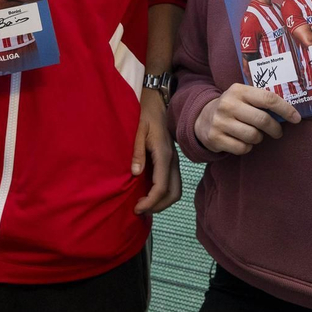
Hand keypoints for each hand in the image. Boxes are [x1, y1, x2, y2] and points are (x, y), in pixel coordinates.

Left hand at [132, 92, 181, 214]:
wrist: (157, 101)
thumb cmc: (144, 114)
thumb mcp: (137, 130)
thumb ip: (136, 152)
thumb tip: (136, 174)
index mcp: (164, 155)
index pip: (161, 187)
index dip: (150, 202)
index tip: (136, 209)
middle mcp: (173, 160)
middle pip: (173, 193)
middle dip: (158, 206)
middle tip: (139, 210)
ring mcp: (174, 161)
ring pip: (175, 190)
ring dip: (162, 202)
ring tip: (143, 205)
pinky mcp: (171, 160)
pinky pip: (172, 183)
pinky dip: (163, 193)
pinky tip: (148, 193)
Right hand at [194, 83, 299, 154]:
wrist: (201, 118)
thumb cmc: (233, 107)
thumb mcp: (243, 97)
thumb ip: (261, 100)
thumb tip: (290, 112)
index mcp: (239, 90)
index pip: (268, 98)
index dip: (285, 109)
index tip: (296, 118)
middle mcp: (228, 104)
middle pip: (262, 120)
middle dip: (275, 129)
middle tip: (277, 132)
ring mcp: (220, 122)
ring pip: (253, 136)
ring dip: (259, 138)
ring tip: (254, 134)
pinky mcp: (215, 138)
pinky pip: (242, 148)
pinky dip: (246, 147)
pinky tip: (241, 140)